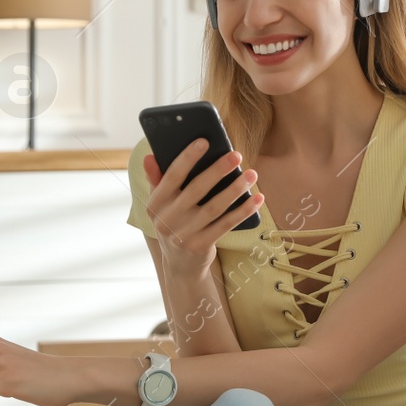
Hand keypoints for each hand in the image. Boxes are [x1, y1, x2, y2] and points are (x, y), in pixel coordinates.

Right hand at [145, 137, 263, 279]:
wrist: (179, 265)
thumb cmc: (173, 223)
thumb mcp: (161, 205)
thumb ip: (157, 180)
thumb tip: (150, 156)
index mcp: (155, 204)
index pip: (172, 176)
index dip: (187, 158)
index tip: (205, 141)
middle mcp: (166, 220)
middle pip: (196, 189)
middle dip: (218, 170)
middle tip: (236, 155)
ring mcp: (184, 235)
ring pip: (214, 207)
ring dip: (235, 189)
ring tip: (251, 174)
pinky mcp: (201, 246)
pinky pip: (226, 225)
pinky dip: (242, 211)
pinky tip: (256, 198)